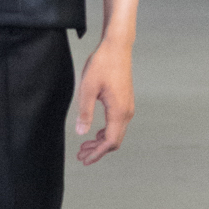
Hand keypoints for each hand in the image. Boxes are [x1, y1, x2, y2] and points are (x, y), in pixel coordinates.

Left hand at [75, 39, 133, 164]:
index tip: (84, 160)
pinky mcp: (125, 102)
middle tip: (80, 156)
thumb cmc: (102, 65)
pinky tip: (94, 133)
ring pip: (116, 133)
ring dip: (101, 142)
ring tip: (84, 147)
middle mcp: (126, 112)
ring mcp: (128, 107)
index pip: (109, 142)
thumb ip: (85, 112)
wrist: (117, 48)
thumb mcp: (87, 89)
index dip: (97, 154)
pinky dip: (105, 133)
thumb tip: (81, 133)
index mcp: (118, 111)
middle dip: (98, 151)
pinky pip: (117, 124)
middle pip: (114, 141)